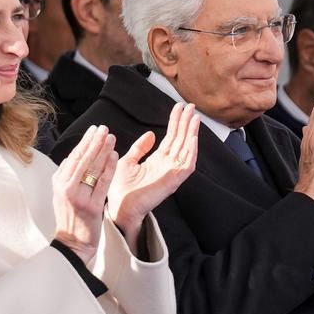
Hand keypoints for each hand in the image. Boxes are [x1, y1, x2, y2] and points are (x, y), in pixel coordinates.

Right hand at [52, 125, 117, 265]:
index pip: (73, 157)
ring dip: (102, 150)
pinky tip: (114, 156)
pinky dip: (108, 168)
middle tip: (104, 128)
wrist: (72, 244)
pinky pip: (102, 183)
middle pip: (82, 159)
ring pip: (92, 168)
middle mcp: (66, 187)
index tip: (94, 130)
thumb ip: (68, 176)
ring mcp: (78, 196)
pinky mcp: (91, 206)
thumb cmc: (70, 218)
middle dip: (94, 141)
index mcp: (59, 182)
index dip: (84, 142)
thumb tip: (74, 156)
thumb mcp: (62, 194)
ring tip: (111, 137)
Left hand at [108, 103, 200, 249]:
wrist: (119, 207)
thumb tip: (151, 134)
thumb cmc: (121, 189)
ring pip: (187, 149)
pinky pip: (187, 164)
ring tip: (194, 117)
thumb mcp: (127, 160)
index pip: (171, 138)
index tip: (179, 108)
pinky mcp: (174, 181)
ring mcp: (172, 173)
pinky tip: (192, 137)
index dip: (176, 123)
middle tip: (191, 107)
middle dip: (186, 123)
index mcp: (158, 161)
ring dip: (192, 133)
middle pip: (181, 140)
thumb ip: (139, 148)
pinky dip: (192, 150)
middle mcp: (168, 166)